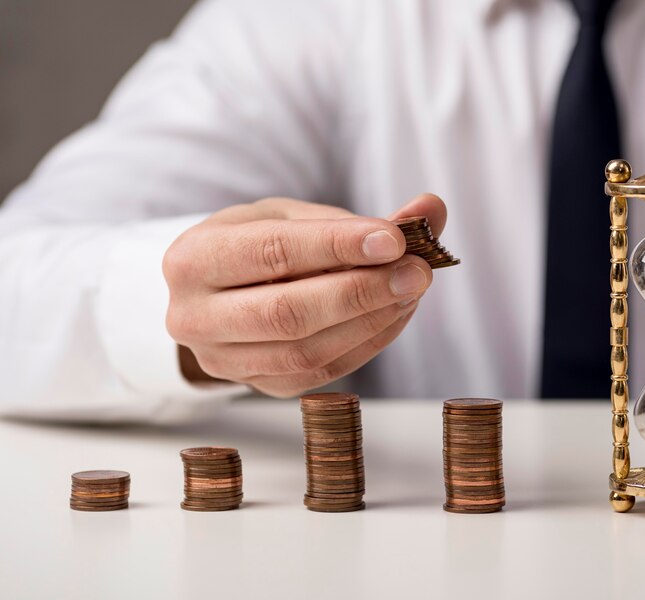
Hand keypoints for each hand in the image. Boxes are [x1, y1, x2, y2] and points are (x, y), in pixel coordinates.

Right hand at [163, 193, 445, 395]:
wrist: (221, 293)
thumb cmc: (257, 246)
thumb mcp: (294, 217)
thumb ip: (358, 218)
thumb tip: (432, 208)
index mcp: (193, 259)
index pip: (272, 252)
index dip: (336, 246)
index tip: (394, 239)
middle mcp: (195, 317)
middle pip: (288, 312)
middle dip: (362, 292)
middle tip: (417, 271)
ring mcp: (224, 362)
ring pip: (307, 351)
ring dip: (372, 320)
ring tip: (412, 290)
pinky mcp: (260, 386)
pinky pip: (322, 372)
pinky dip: (368, 343)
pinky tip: (395, 313)